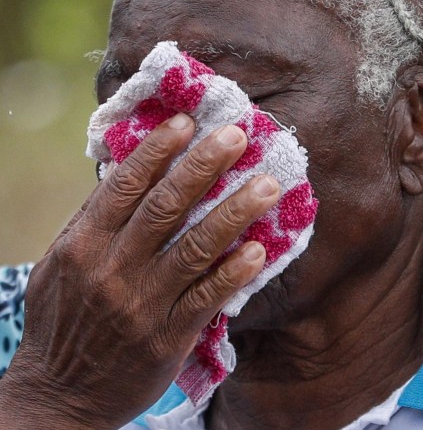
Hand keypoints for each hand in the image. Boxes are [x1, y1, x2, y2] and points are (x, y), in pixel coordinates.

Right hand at [0, 114, 278, 428]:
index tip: (187, 120)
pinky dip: (234, 273)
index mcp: (83, 245)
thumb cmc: (65, 323)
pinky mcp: (167, 337)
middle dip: (203, 166)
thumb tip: (128, 175)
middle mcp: (111, 269)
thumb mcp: (61, 268)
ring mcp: (141, 304)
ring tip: (269, 185)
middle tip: (238, 135)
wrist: (59, 397)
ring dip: (235, 212)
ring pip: (195, 248)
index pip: (124, 187)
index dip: (157, 151)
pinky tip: (261, 250)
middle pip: (164, 207)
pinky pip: (207, 298)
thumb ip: (94, 225)